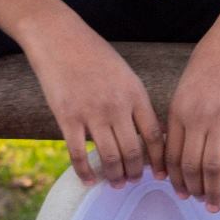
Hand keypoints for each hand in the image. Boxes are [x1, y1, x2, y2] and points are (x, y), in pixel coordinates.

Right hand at [23, 11, 166, 189]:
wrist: (60, 37)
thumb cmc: (93, 54)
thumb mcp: (124, 73)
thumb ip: (135, 101)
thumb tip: (149, 132)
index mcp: (134, 93)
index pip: (154, 136)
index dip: (159, 160)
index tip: (160, 175)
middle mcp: (117, 105)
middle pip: (133, 152)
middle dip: (134, 173)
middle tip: (132, 181)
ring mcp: (92, 112)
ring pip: (110, 158)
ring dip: (114, 176)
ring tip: (114, 182)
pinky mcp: (67, 117)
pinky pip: (78, 155)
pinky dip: (85, 173)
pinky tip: (88, 181)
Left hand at [165, 11, 219, 212]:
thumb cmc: (212, 56)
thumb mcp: (187, 83)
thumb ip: (182, 112)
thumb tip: (179, 142)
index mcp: (178, 108)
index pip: (170, 154)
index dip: (174, 178)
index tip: (179, 190)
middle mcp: (196, 116)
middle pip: (189, 166)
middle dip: (192, 189)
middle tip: (197, 202)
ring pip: (212, 167)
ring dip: (213, 191)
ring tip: (215, 204)